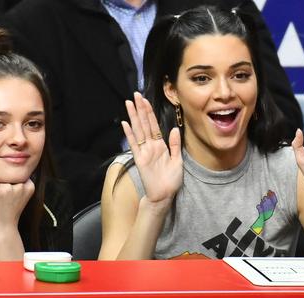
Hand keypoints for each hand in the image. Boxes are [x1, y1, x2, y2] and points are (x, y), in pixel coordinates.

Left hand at [0, 179, 34, 232]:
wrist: (4, 228)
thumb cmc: (12, 212)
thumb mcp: (23, 197)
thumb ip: (22, 185)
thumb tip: (15, 170)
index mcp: (30, 186)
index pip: (19, 175)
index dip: (15, 184)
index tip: (16, 196)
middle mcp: (20, 186)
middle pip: (9, 177)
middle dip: (6, 185)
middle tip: (7, 200)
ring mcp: (8, 188)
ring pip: (0, 180)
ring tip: (1, 201)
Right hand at [122, 92, 182, 207]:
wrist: (164, 195)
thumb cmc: (171, 180)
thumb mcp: (178, 160)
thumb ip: (175, 145)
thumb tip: (175, 129)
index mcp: (161, 145)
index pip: (154, 125)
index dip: (150, 112)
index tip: (145, 100)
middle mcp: (151, 146)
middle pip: (145, 124)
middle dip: (140, 109)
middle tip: (135, 94)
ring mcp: (144, 152)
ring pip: (138, 130)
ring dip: (134, 117)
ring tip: (129, 103)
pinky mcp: (140, 159)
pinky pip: (134, 144)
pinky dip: (130, 134)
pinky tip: (125, 123)